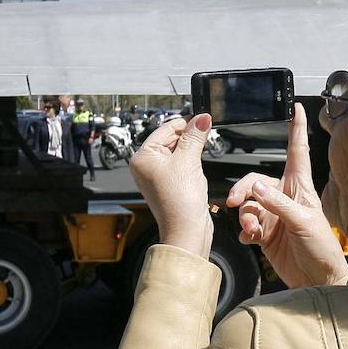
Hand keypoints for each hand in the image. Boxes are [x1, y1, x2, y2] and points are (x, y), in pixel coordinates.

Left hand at [130, 114, 214, 257]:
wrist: (186, 230)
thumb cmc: (179, 201)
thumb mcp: (188, 160)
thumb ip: (195, 135)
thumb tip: (202, 118)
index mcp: (142, 157)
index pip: (164, 128)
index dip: (185, 123)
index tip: (203, 119)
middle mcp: (146, 166)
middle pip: (170, 139)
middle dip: (188, 137)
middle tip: (205, 133)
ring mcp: (157, 177)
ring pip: (177, 152)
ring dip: (191, 151)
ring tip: (198, 158)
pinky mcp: (169, 185)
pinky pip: (180, 166)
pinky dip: (191, 163)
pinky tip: (196, 170)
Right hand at [226, 103, 347, 288]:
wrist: (317, 281)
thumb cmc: (321, 249)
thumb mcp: (303, 222)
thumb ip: (278, 204)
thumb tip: (256, 188)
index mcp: (300, 187)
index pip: (297, 151)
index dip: (296, 129)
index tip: (296, 107)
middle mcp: (285, 198)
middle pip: (255, 180)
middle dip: (243, 189)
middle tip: (235, 203)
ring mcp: (274, 216)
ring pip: (248, 204)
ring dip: (244, 215)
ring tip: (251, 229)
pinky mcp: (265, 234)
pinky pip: (246, 225)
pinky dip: (244, 230)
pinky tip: (249, 238)